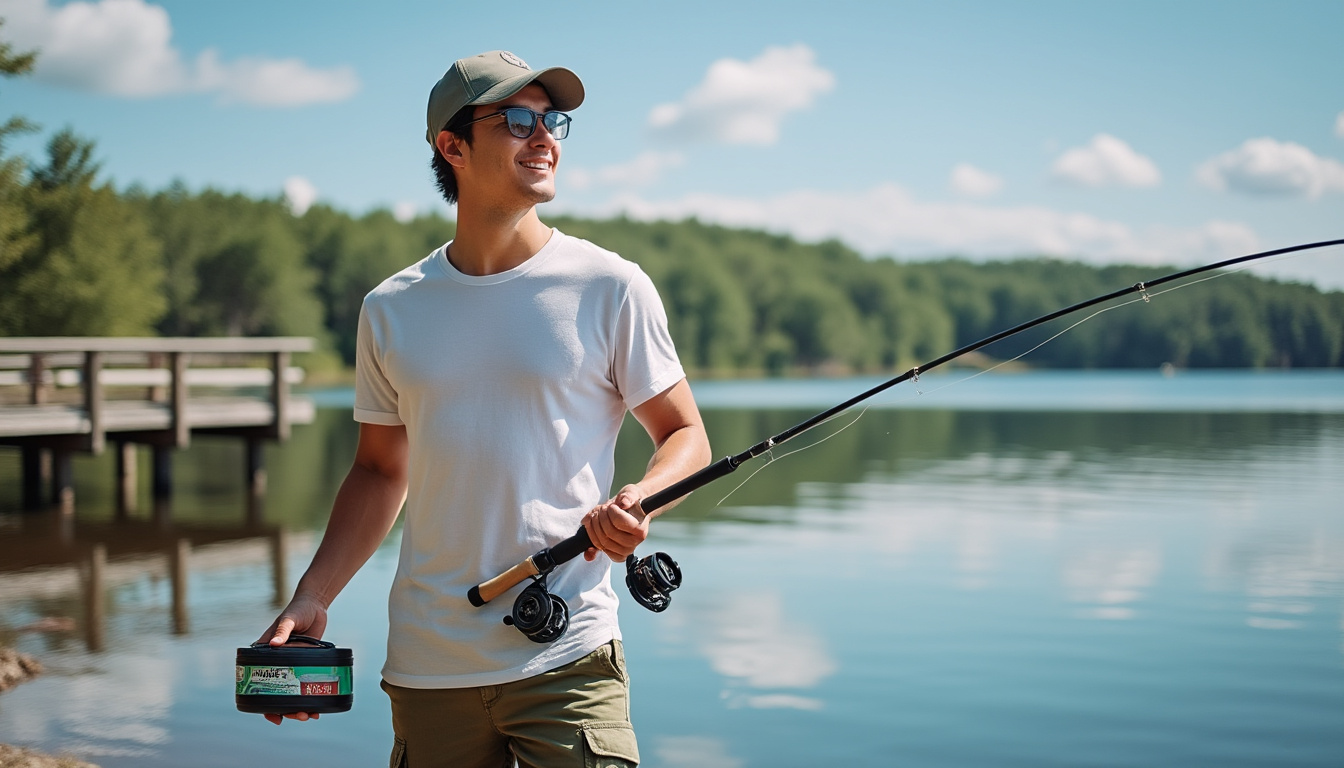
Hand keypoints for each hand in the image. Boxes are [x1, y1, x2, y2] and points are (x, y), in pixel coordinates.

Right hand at [256, 593, 328, 725]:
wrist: (315, 604)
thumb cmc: (297, 609)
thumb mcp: (289, 619)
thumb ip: (283, 630)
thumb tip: (275, 643)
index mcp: (265, 655)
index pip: (259, 682)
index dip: (263, 702)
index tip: (272, 714)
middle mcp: (277, 663)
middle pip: (278, 692)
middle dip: (286, 708)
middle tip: (299, 715)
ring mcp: (292, 665)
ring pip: (293, 691)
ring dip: (299, 706)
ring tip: (310, 715)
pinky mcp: (307, 663)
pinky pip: (306, 682)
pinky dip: (311, 694)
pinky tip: (319, 706)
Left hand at [582, 484, 649, 561]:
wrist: (632, 511)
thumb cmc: (632, 502)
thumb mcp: (631, 494)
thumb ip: (628, 496)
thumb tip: (624, 502)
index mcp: (640, 530)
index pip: (619, 522)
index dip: (611, 512)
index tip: (611, 506)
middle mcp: (634, 543)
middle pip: (609, 533)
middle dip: (600, 517)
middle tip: (601, 508)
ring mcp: (624, 551)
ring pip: (602, 541)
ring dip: (593, 526)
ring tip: (595, 515)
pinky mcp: (615, 555)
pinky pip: (600, 550)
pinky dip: (592, 540)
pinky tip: (590, 529)